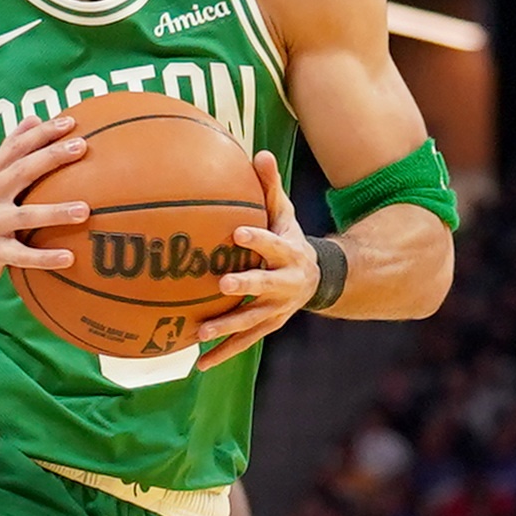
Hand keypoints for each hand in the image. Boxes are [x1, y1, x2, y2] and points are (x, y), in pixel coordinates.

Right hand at [0, 113, 87, 303]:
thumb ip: (8, 151)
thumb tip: (34, 118)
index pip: (15, 147)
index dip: (42, 133)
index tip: (70, 122)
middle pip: (20, 171)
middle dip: (51, 157)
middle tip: (81, 146)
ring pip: (24, 216)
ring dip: (55, 212)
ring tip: (84, 210)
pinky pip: (21, 255)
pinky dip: (44, 257)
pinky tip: (69, 257)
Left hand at [194, 153, 315, 357]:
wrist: (317, 278)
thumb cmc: (288, 239)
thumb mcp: (285, 214)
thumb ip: (270, 188)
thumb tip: (258, 152)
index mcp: (288, 253)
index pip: (273, 244)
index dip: (258, 239)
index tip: (237, 232)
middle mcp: (285, 284)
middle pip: (265, 286)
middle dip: (246, 285)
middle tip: (222, 284)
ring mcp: (277, 309)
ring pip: (252, 320)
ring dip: (228, 327)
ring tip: (201, 332)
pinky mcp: (267, 326)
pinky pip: (244, 341)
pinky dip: (223, 352)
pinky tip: (198, 363)